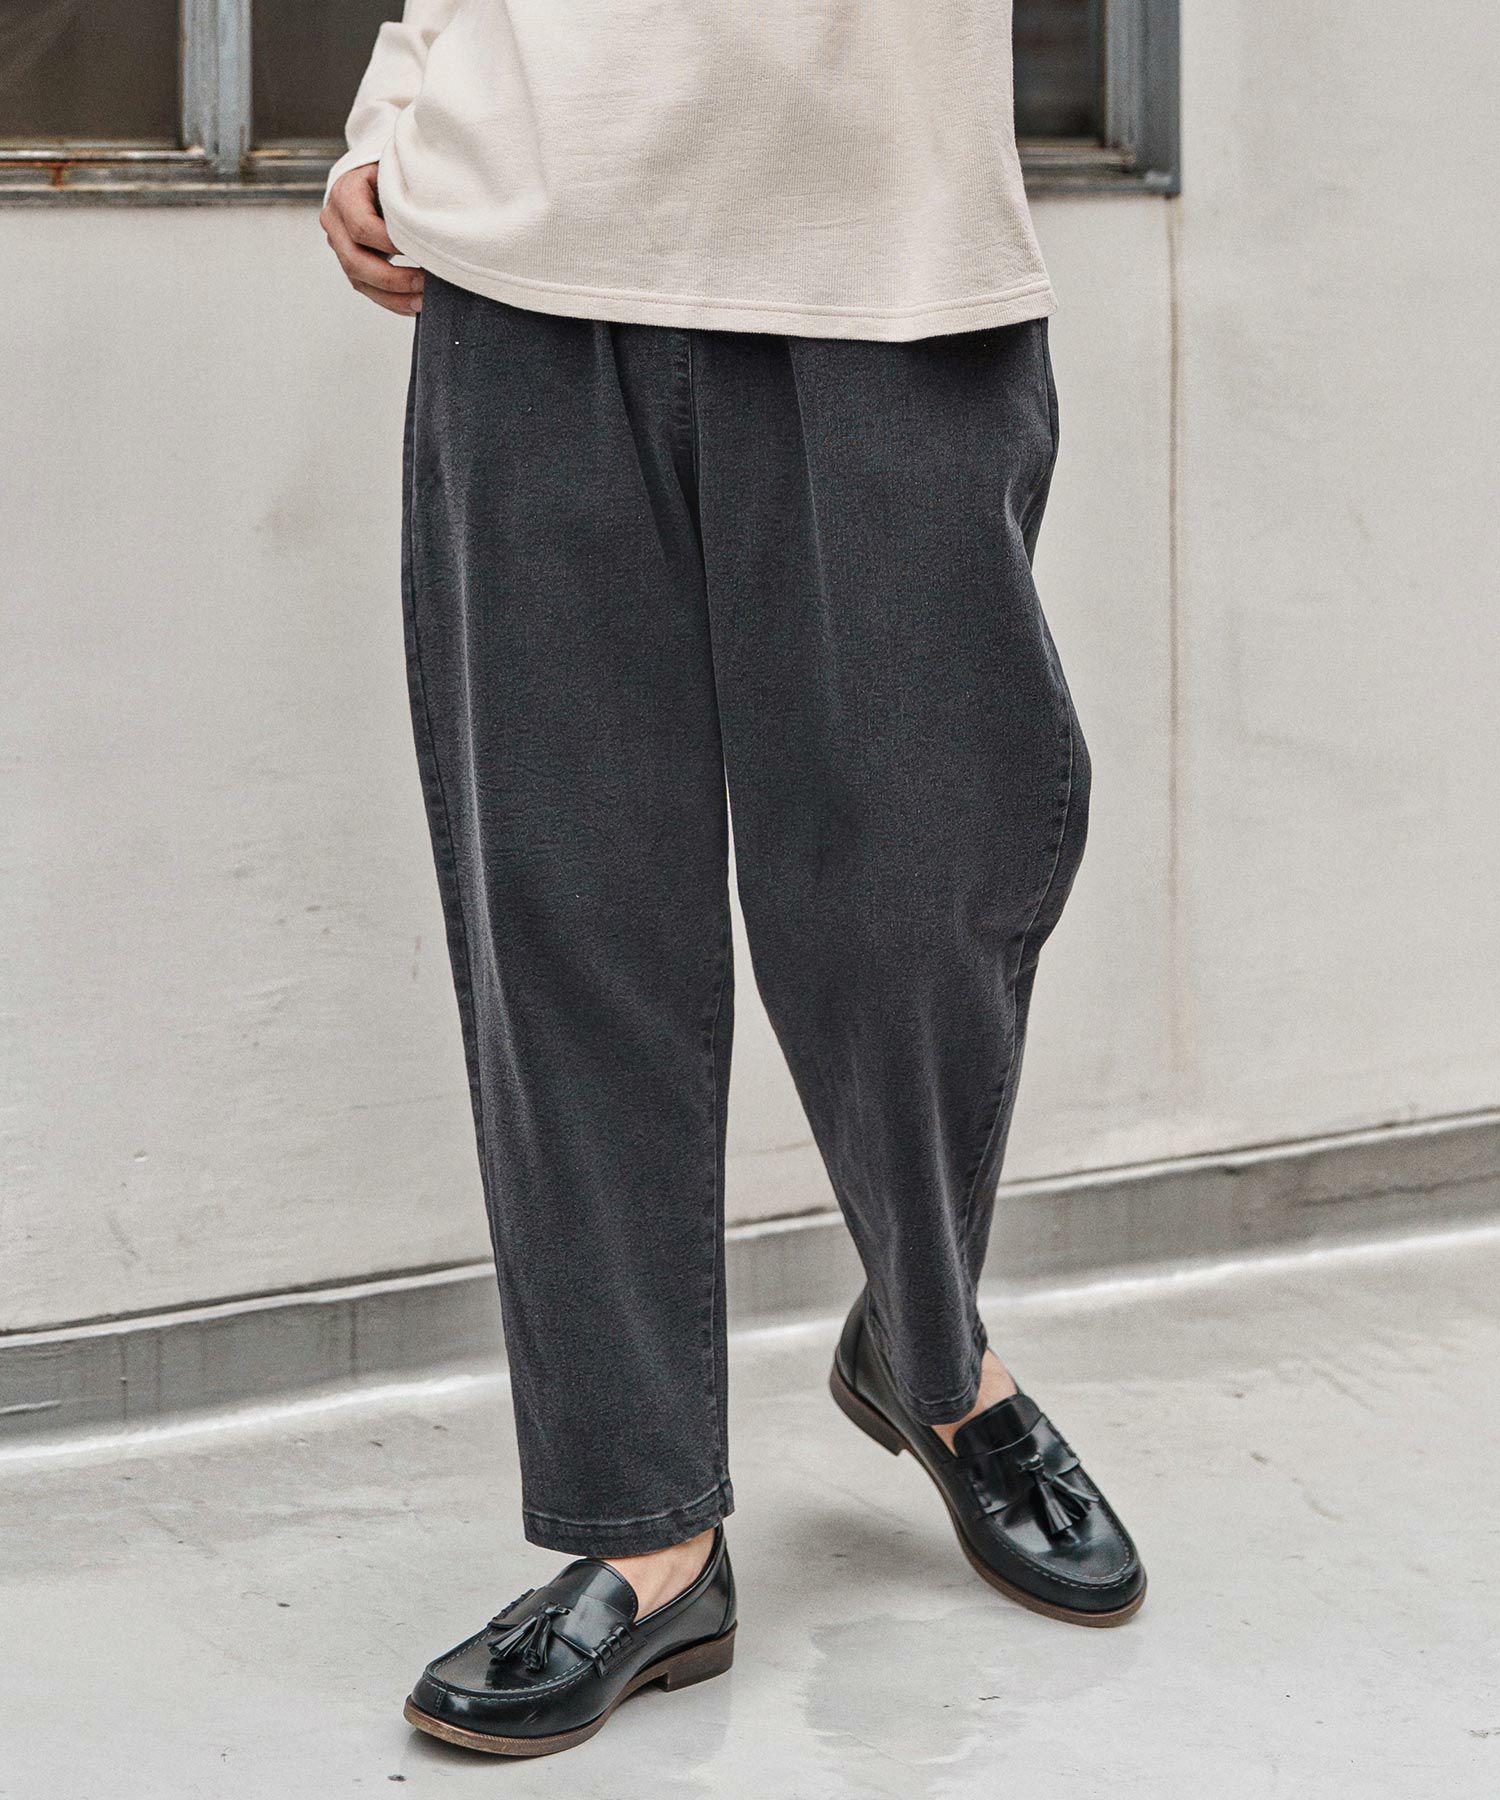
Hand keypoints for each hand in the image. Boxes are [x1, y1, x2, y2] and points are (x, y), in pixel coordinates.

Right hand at [320, 163, 424, 315]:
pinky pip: (366, 287)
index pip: (362, 227)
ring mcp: (339, 243)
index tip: (421, 249)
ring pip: (359, 280)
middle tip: (425, 284)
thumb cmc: (391, 172)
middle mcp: (335, 220)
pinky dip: (391, 300)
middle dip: (393, 279)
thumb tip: (437, 222)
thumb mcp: (397, 170)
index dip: (390, 243)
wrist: (374, 175)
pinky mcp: (350, 260)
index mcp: (345, 193)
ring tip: (422, 302)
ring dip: (393, 297)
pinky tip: (413, 304)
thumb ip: (407, 190)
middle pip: (355, 261)